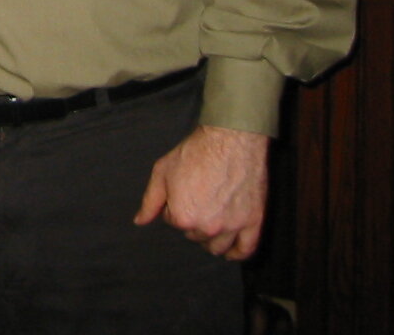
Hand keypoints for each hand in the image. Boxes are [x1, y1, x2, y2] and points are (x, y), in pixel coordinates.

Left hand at [133, 124, 269, 259]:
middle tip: (197, 200)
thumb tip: (140, 221)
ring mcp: (232, 226)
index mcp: (182, 217)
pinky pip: (246, 249)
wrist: (230, 139)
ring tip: (210, 222)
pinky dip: (237, 253)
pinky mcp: (253, 221)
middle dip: (192, 221)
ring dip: (210, 238)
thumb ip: (150, 201)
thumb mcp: (162, 171)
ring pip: (217, 246)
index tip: (181, 191)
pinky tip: (230, 251)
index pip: (173, 222)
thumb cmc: (195, 152)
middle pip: (195, 235)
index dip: (174, 205)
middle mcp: (207, 227)